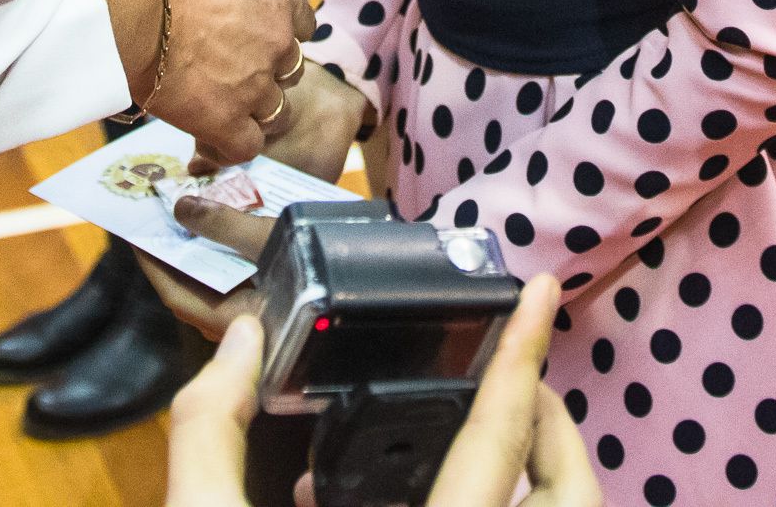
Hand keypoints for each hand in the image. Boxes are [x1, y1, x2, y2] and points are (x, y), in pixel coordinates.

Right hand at [138, 0, 310, 166]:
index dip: (280, 35)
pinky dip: (232, 148)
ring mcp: (255, 84)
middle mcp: (276, 41)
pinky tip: (212, 141)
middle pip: (290, 70)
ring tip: (223, 110)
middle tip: (230, 74)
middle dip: (267, 74)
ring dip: (254, 113)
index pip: (303, 25)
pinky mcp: (226, 120)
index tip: (258, 40)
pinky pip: (246, 147)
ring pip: (277, 113)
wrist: (132, 5)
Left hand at [147, 65, 371, 337]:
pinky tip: (226, 213)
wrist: (383, 287)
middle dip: (175, 245)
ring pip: (215, 277)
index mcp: (231, 323)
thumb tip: (179, 207)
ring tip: (187, 201)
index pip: (174, 294)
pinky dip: (227, 245)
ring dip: (201, 242)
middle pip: (191, 284)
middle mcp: (239, 324)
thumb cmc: (321, 267)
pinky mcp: (275, 296)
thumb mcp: (268, 238)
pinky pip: (238, 272)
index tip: (132, 226)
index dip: (151, 260)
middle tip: (158, 205)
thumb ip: (222, 224)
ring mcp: (258, 312)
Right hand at [164, 277, 599, 506]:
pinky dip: (485, 503)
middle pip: (565, 494)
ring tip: (468, 429)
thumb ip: (210, 435)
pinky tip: (405, 495)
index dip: (524, 355)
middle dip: (545, 422)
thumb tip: (243, 342)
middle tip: (510, 372)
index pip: (498, 440)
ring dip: (521, 472)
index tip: (542, 289)